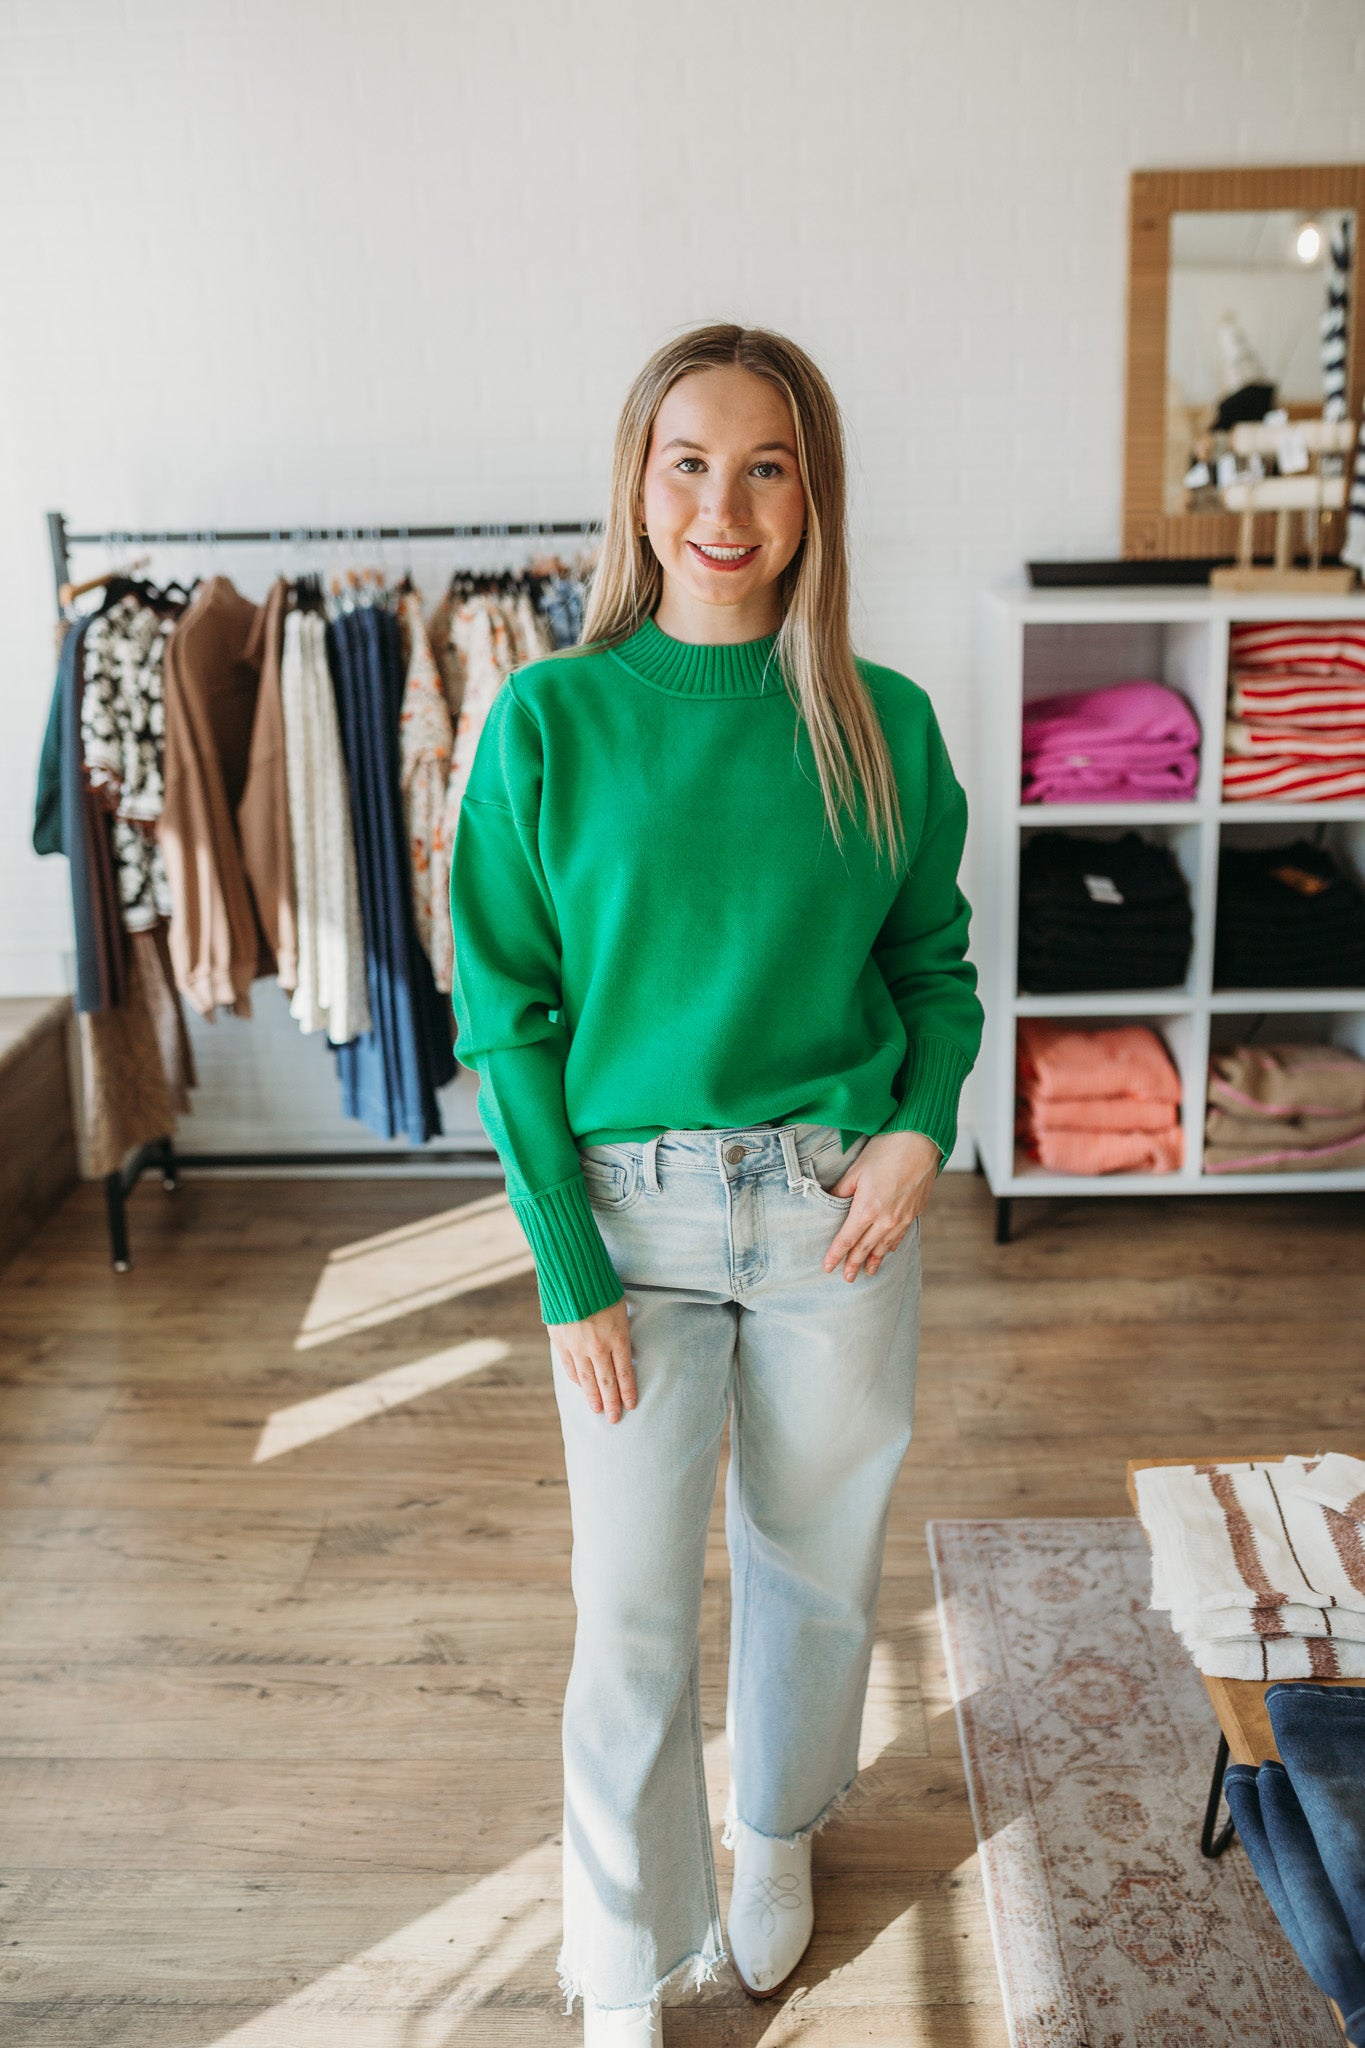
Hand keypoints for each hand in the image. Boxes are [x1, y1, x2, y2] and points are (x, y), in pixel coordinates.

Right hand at [547, 1296, 635, 1422]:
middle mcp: (598, 1347)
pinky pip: (570, 1367)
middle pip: (607, 1382)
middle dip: (612, 1402)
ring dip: (593, 1397)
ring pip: (587, 1379)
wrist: (571, 1273)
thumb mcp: (620, 1309)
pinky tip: (581, 1387)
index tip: (631, 1405)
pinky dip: (576, 1380)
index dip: (628, 1391)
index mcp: (617, 1337)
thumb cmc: (602, 1286)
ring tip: (598, 1410)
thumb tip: (622, 1352)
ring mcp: (577, 1346)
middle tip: (615, 1419)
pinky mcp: (560, 1342)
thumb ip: (620, 1333)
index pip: (625, 1373)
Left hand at [821, 1129, 939, 1281]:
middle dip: (854, 1264)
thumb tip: (829, 1202)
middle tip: (846, 1279)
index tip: (827, 1267)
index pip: (846, 1240)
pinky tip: (888, 1251)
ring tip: (867, 1272)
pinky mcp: (915, 1212)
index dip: (836, 1255)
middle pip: (865, 1248)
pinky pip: (900, 1236)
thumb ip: (841, 1191)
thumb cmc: (886, 1150)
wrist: (921, 1141)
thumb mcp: (855, 1170)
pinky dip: (891, 1247)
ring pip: (885, 1246)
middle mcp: (886, 1219)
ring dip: (874, 1260)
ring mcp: (903, 1217)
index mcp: (867, 1209)